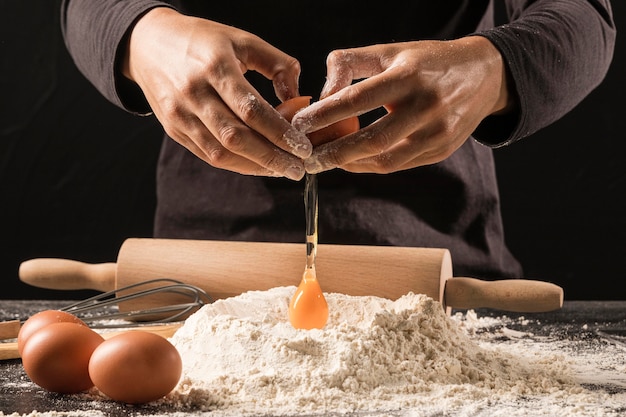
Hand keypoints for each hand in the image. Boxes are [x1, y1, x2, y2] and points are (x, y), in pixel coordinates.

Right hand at [122, 8, 311, 179]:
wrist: (147, 44)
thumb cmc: (202, 40)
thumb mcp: (242, 39)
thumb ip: (276, 64)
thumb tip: (298, 98)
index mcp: (215, 67)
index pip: (252, 109)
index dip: (280, 132)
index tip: (303, 147)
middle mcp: (194, 93)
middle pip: (236, 137)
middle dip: (271, 157)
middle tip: (298, 168)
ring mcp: (180, 115)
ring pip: (221, 152)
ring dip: (255, 166)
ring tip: (282, 170)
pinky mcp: (174, 129)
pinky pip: (208, 155)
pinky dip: (236, 164)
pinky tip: (258, 165)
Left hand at [291, 37, 512, 173]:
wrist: (483, 76)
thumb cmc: (426, 62)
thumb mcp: (390, 51)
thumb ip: (350, 64)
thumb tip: (323, 95)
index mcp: (409, 75)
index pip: (357, 99)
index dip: (325, 114)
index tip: (299, 124)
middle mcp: (426, 106)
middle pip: (371, 139)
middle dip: (334, 152)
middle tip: (307, 157)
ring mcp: (437, 132)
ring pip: (385, 159)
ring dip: (350, 164)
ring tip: (324, 162)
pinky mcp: (441, 150)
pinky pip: (398, 165)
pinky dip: (370, 166)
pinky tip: (351, 161)